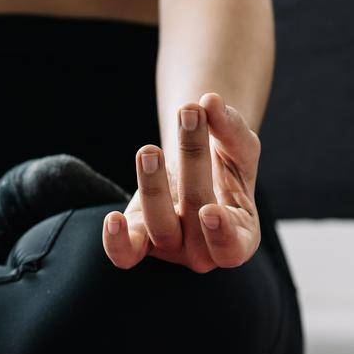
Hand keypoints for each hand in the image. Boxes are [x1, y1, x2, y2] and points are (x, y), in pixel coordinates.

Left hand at [101, 92, 261, 271]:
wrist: (196, 172)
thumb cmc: (225, 165)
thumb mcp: (238, 146)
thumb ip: (230, 126)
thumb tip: (210, 100)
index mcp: (240, 236)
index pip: (232, 248)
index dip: (221, 234)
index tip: (210, 211)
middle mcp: (204, 251)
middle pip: (196, 211)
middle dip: (193, 159)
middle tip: (190, 114)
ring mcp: (170, 247)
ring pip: (158, 226)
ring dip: (153, 185)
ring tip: (150, 149)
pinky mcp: (139, 240)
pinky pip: (126, 253)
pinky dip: (117, 241)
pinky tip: (113, 218)